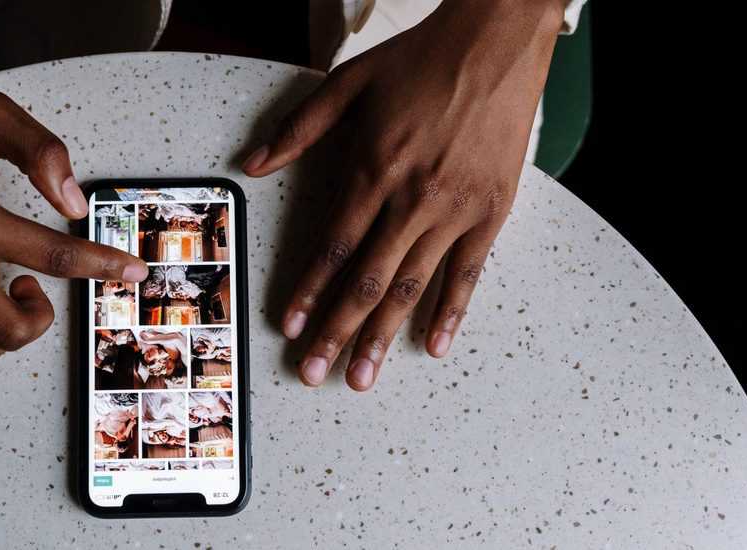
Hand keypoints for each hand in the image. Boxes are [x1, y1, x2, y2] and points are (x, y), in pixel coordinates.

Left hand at [242, 0, 564, 389]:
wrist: (496, 41)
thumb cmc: (421, 61)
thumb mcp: (348, 84)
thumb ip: (298, 129)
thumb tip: (250, 163)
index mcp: (372, 169)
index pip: (332, 246)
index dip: (308, 291)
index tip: (288, 327)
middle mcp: (411, 198)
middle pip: (366, 279)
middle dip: (337, 332)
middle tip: (314, 373)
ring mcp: (455, 209)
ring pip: (412, 286)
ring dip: (384, 335)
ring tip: (363, 376)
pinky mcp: (492, 211)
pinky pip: (469, 272)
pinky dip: (451, 311)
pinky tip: (435, 345)